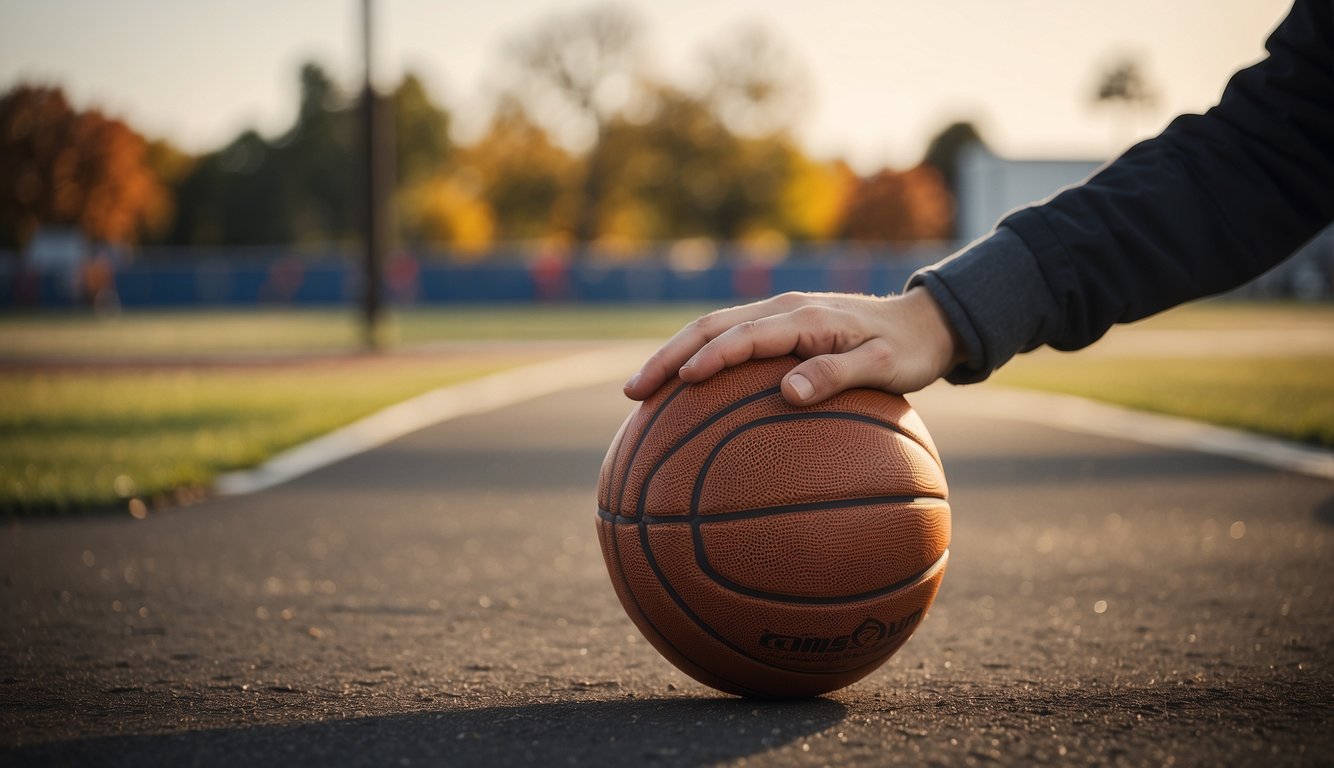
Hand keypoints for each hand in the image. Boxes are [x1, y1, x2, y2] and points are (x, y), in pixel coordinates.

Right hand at [623, 288, 964, 404]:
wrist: (924, 322)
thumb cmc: (908, 351)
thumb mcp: (885, 367)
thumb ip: (838, 375)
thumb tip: (789, 395)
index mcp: (804, 316)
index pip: (744, 335)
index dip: (710, 358)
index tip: (680, 383)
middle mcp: (783, 308)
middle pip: (710, 327)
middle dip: (667, 356)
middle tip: (633, 390)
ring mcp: (778, 315)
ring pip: (711, 330)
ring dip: (672, 355)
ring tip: (640, 389)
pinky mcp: (779, 326)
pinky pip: (728, 339)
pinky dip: (696, 358)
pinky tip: (679, 389)